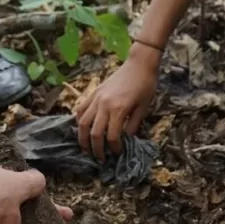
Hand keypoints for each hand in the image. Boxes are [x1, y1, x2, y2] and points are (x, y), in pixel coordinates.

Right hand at [76, 43, 159, 160]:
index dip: (114, 148)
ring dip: (83, 138)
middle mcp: (103, 105)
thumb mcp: (143, 108)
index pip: (112, 136)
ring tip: (87, 148)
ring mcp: (96, 98)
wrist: (139, 64)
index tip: (117, 154)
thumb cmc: (145, 86)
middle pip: (94, 133)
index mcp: (118, 109)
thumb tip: (125, 141)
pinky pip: (81, 110)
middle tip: (100, 159)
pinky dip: (80, 121)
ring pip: (82, 123)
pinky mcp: (93, 93)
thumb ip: (132, 126)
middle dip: (96, 149)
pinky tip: (83, 129)